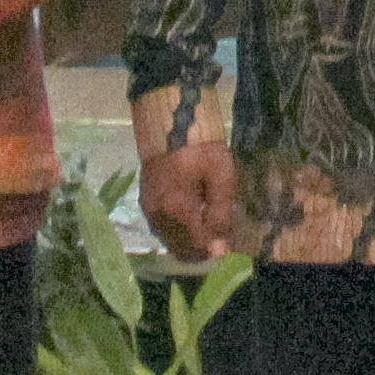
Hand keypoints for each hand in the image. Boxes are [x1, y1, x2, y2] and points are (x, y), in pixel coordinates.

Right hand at [139, 138, 239, 260]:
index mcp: (177, 210)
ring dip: (189, 241)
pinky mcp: (145, 202)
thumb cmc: (201, 147)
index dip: (214, 250)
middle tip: (220, 236)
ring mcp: (149, 210)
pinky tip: (191, 215)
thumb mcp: (221, 177)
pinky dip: (178, 230)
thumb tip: (220, 251)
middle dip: (202, 249)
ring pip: (171, 241)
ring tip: (207, 223)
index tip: (228, 243)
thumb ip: (221, 215)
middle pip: (181, 249)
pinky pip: (162, 229)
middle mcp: (158, 216)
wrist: (170, 122)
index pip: (197, 248)